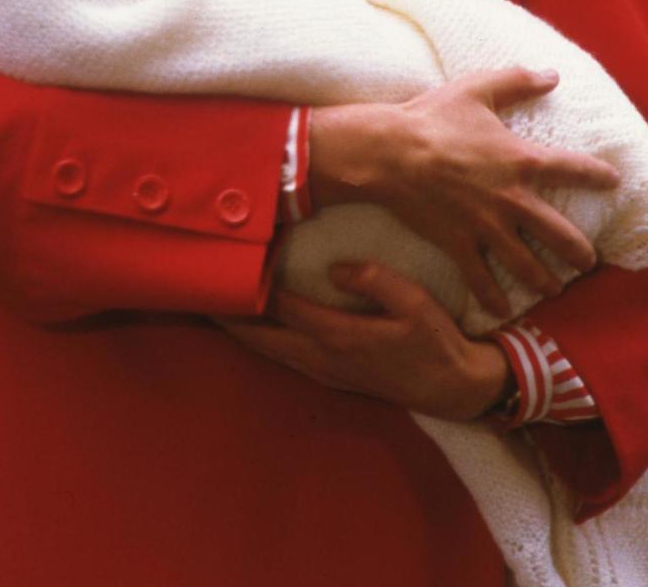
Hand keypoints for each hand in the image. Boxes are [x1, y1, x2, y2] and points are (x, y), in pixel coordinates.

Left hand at [217, 262, 512, 420]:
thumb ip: (374, 280)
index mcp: (339, 335)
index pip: (281, 306)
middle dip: (226, 315)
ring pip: (267, 349)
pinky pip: (282, 355)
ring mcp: (323, 371)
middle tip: (194, 291)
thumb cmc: (435, 339)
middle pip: (260, 335)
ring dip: (238, 330)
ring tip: (210, 307)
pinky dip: (259, 339)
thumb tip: (335, 268)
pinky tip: (250, 327)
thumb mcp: (415, 301)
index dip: (252, 283)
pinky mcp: (329, 375)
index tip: (229, 260)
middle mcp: (322, 357)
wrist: (453, 387)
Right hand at [308, 66, 619, 316]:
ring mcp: (487, 226)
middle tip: (589, 261)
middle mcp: (512, 199)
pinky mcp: (459, 243)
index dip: (598, 176)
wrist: (390, 153)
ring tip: (555, 289)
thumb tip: (553, 75)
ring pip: (527, 264)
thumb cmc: (433, 117)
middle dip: (579, 252)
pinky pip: (480, 278)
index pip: (573, 170)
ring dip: (545, 280)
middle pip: (560, 234)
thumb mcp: (477, 89)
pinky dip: (492, 297)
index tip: (614, 182)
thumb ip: (517, 81)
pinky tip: (501, 309)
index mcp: (521, 160)